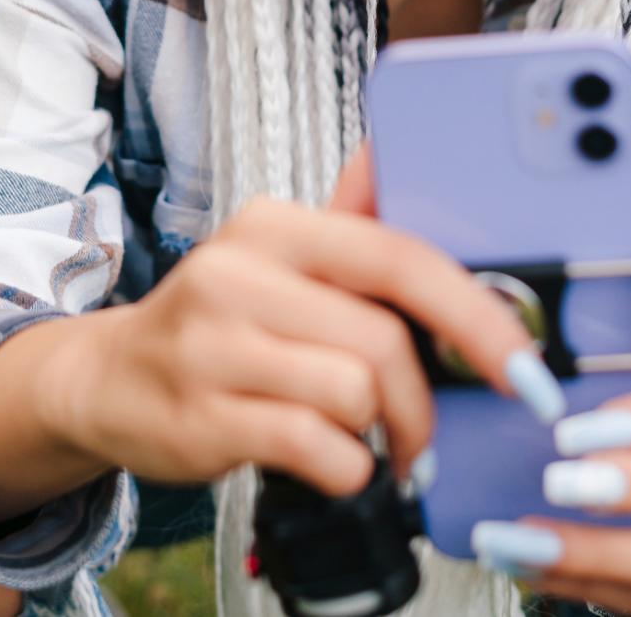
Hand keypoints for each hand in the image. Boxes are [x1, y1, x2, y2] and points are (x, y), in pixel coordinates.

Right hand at [57, 146, 562, 498]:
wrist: (108, 376)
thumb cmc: (216, 322)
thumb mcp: (277, 261)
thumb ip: (354, 233)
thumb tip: (407, 163)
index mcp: (274, 225)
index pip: (395, 254)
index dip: (473, 313)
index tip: (522, 367)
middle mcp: (237, 272)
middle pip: (382, 339)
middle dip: (419, 401)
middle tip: (419, 431)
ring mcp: (213, 345)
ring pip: (353, 394)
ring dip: (379, 436)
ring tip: (358, 439)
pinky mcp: (201, 416)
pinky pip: (318, 449)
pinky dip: (345, 468)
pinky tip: (328, 460)